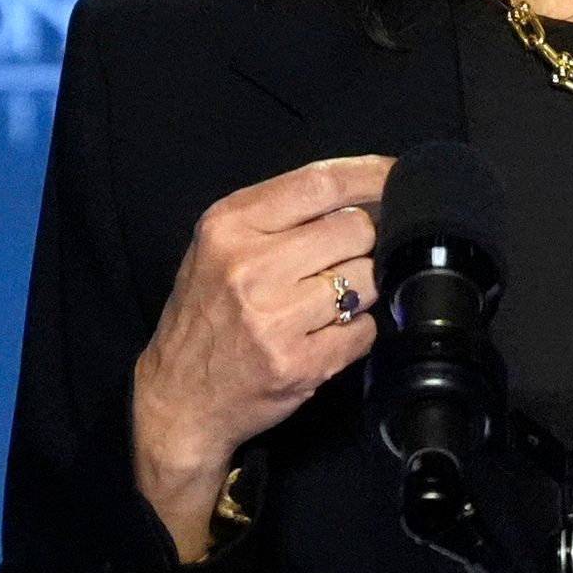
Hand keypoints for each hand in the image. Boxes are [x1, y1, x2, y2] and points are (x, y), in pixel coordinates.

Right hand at [129, 154, 389, 560]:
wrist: (178, 398)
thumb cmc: (204, 314)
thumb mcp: (218, 246)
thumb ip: (280, 216)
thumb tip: (362, 195)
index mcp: (230, 226)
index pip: (319, 182)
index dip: (370, 175)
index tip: (394, 175)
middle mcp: (250, 267)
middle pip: (356, 227)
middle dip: (366, 240)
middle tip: (347, 258)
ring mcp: (275, 318)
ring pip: (368, 279)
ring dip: (363, 288)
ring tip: (328, 301)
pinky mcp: (299, 364)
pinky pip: (365, 330)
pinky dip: (356, 330)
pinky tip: (325, 334)